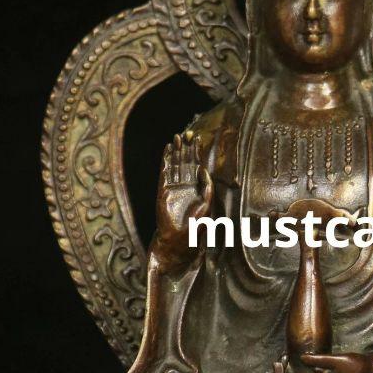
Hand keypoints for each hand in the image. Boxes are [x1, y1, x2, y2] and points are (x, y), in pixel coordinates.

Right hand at [154, 131, 212, 268]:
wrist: (179, 240)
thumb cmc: (195, 227)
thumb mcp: (207, 206)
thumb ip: (208, 189)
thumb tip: (204, 170)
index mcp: (196, 188)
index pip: (196, 165)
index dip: (196, 152)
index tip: (197, 138)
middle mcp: (184, 185)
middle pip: (185, 161)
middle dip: (186, 147)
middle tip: (186, 132)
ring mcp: (173, 187)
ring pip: (175, 164)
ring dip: (176, 151)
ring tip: (176, 137)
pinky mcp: (163, 191)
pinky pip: (164, 172)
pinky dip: (165, 161)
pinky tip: (167, 151)